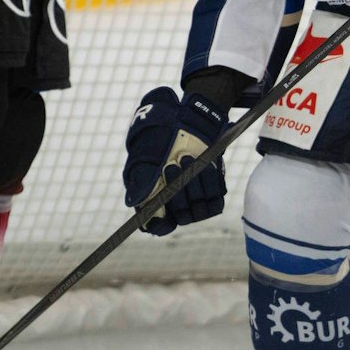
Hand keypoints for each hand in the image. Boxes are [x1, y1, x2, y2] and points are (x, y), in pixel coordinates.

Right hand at [122, 86, 228, 236]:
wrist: (185, 122)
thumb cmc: (160, 139)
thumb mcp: (146, 157)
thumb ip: (141, 180)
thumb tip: (133, 202)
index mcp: (154, 201)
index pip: (158, 227)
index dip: (161, 224)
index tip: (164, 209)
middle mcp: (176, 204)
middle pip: (182, 217)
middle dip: (178, 193)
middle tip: (172, 165)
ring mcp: (195, 198)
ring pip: (200, 210)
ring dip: (195, 185)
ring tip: (187, 157)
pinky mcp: (212, 190)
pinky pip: (216, 199)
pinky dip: (211, 182)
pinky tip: (205, 163)